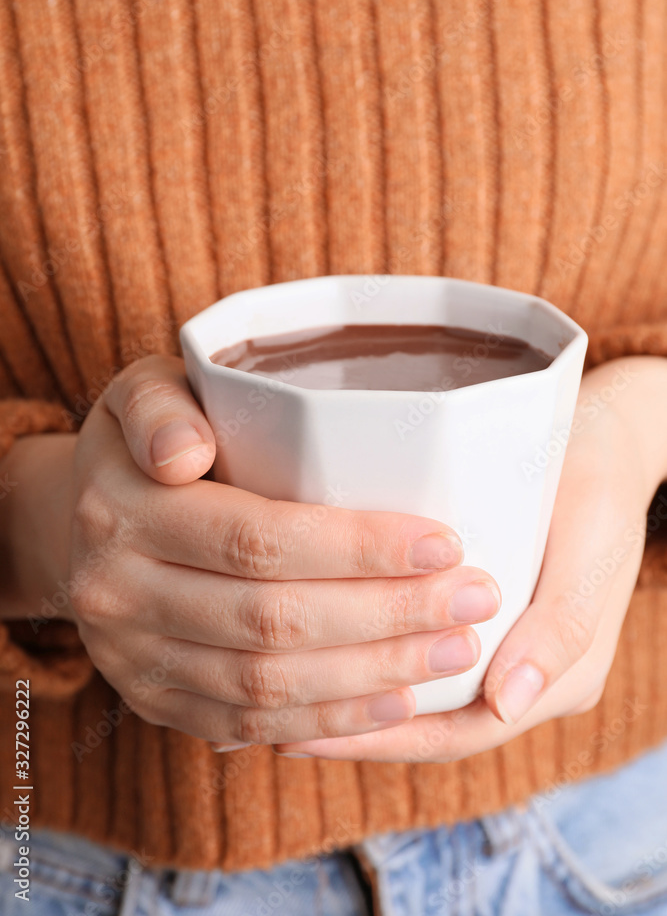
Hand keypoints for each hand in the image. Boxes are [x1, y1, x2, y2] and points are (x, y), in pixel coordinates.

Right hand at [1, 355, 500, 747]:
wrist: (80, 521)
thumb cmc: (146, 441)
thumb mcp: (144, 392)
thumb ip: (163, 405)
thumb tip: (185, 451)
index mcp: (124, 510)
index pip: (256, 539)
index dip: (357, 548)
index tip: (445, 543)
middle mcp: (118, 594)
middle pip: (273, 621)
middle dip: (388, 616)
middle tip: (474, 600)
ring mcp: (133, 659)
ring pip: (266, 686)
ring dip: (373, 675)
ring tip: (456, 650)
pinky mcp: (155, 701)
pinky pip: (247, 727)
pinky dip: (329, 721)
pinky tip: (397, 703)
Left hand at [274, 356, 666, 760]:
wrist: (606, 440)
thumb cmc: (599, 490)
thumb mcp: (589, 551)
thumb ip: (559, 630)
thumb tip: (505, 705)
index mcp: (556, 679)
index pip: (459, 731)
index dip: (382, 737)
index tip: (306, 731)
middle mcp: (523, 674)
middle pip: (429, 719)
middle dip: (352, 723)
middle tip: (273, 720)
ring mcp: (501, 642)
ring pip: (419, 686)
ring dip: (354, 688)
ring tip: (279, 685)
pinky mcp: (480, 610)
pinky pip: (420, 644)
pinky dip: (371, 646)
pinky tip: (320, 636)